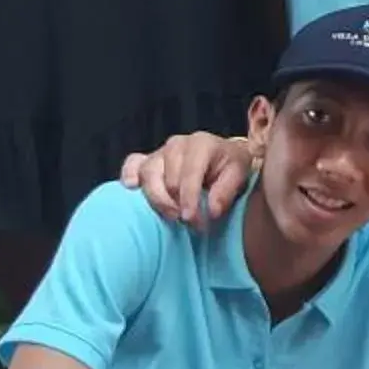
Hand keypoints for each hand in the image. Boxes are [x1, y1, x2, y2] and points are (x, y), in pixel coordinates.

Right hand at [120, 133, 254, 225]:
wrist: (223, 155)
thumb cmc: (230, 165)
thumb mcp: (239, 173)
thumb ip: (226, 191)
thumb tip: (211, 211)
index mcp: (201, 144)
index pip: (190, 173)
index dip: (189, 198)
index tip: (191, 220)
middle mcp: (177, 144)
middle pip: (167, 177)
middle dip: (177, 204)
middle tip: (189, 224)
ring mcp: (160, 152)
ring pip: (148, 174)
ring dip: (157, 199)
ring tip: (170, 216)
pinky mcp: (147, 159)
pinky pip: (132, 164)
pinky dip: (129, 175)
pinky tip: (131, 187)